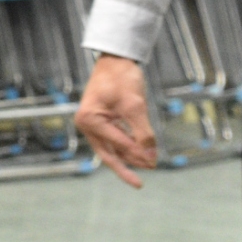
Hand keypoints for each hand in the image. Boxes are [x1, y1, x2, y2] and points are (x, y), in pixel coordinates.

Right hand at [75, 53, 157, 186]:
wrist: (116, 59)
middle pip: (107, 153)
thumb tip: (150, 156)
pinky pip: (113, 139)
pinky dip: (126, 147)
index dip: (137, 154)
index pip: (117, 143)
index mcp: (90, 120)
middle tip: (140, 182)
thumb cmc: (122, 78)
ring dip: (128, 157)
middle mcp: (87, 124)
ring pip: (111, 148)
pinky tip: (140, 153)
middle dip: (126, 166)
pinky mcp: (100, 121)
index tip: (154, 163)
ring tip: (146, 167)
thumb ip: (142, 132)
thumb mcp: (135, 104)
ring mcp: (92, 123)